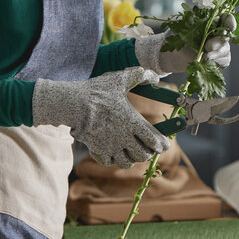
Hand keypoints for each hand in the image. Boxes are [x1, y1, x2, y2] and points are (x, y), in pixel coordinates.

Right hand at [32, 67, 169, 167]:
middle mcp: (124, 138)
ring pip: (128, 162)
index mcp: (132, 122)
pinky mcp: (99, 151)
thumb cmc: (97, 91)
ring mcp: (111, 146)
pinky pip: (111, 162)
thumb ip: (139, 76)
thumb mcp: (119, 79)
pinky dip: (116, 160)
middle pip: (143, 154)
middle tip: (148, 146)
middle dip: (148, 152)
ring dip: (132, 158)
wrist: (73, 105)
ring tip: (132, 150)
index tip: (164, 145)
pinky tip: (116, 151)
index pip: (153, 140)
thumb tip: (155, 76)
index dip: (161, 145)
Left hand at [134, 16, 234, 74]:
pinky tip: (206, 63)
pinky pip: (223, 61)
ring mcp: (218, 47)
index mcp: (210, 21)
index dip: (230, 22)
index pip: (226, 18)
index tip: (229, 27)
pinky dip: (217, 63)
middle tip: (207, 47)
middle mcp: (217, 33)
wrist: (168, 54)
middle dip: (219, 42)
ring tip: (204, 58)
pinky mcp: (216, 60)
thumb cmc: (174, 37)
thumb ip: (194, 27)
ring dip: (217, 55)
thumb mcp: (181, 28)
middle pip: (226, 36)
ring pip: (226, 50)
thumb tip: (204, 27)